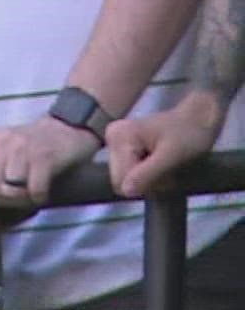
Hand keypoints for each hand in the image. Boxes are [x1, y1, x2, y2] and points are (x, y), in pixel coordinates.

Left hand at [0, 114, 103, 207]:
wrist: (69, 127)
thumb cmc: (35, 144)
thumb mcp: (5, 153)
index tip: (0, 198)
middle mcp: (2, 142)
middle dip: (4, 200)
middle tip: (18, 199)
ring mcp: (23, 148)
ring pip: (11, 188)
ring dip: (22, 199)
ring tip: (31, 193)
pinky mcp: (44, 157)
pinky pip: (34, 189)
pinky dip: (39, 196)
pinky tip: (43, 193)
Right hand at [109, 90, 224, 197]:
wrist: (198, 119)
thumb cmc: (189, 136)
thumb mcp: (172, 157)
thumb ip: (148, 173)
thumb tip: (125, 191)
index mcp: (119, 137)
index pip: (121, 179)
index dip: (146, 183)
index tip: (167, 171)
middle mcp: (112, 137)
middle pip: (121, 179)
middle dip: (146, 181)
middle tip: (168, 169)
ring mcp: (115, 141)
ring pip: (126, 178)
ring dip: (148, 179)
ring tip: (165, 165)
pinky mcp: (122, 146)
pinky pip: (129, 172)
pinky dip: (147, 174)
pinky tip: (159, 163)